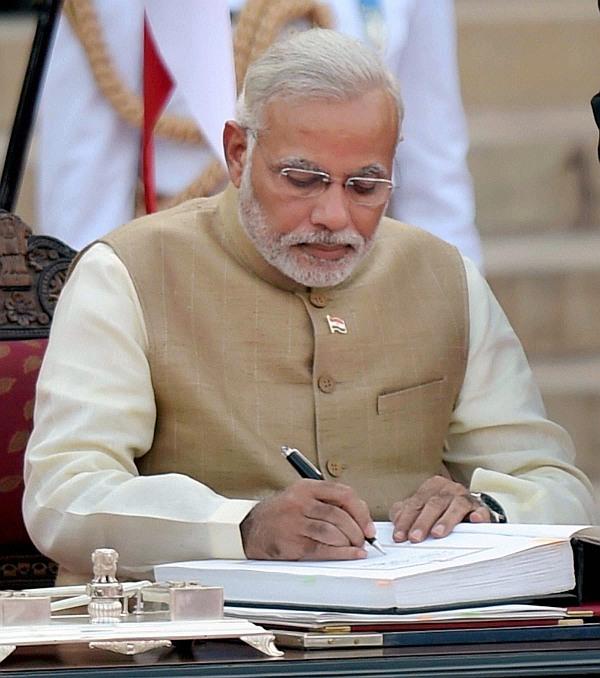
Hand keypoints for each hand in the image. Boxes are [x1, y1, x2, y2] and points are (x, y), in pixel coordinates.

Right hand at [240, 479, 375, 559]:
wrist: (252, 529)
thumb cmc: (282, 513)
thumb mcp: (302, 496)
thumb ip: (328, 501)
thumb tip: (360, 516)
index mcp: (307, 487)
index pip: (343, 493)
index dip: (360, 510)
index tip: (368, 524)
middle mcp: (301, 502)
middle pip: (339, 515)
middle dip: (357, 530)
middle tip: (364, 539)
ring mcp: (295, 522)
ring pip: (332, 532)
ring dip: (350, 542)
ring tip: (356, 547)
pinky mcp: (293, 542)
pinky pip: (323, 549)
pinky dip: (342, 553)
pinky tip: (351, 554)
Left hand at [389, 475, 491, 542]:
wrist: (469, 506)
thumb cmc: (441, 509)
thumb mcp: (421, 508)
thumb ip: (406, 513)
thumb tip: (396, 522)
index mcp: (432, 487)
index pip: (415, 504)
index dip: (405, 520)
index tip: (399, 536)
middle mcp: (448, 489)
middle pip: (433, 504)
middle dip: (422, 522)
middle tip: (415, 537)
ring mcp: (465, 498)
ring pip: (455, 506)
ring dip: (446, 520)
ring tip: (437, 533)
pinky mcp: (481, 509)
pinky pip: (481, 511)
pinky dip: (478, 515)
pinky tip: (474, 520)